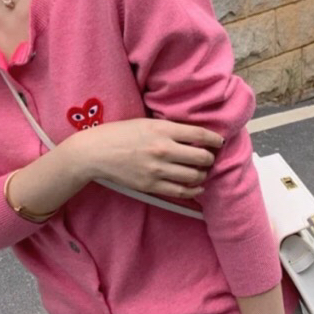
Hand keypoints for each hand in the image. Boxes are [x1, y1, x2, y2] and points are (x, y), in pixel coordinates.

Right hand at [63, 118, 224, 200]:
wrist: (95, 152)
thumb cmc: (119, 133)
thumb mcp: (145, 123)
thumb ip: (169, 129)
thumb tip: (193, 136)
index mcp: (162, 129)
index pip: (199, 134)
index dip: (214, 139)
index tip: (219, 141)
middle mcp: (163, 149)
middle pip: (201, 157)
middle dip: (209, 158)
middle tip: (209, 158)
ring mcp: (157, 169)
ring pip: (194, 176)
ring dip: (202, 174)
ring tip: (201, 171)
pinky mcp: (151, 185)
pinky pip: (180, 191)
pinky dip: (194, 190)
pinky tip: (197, 187)